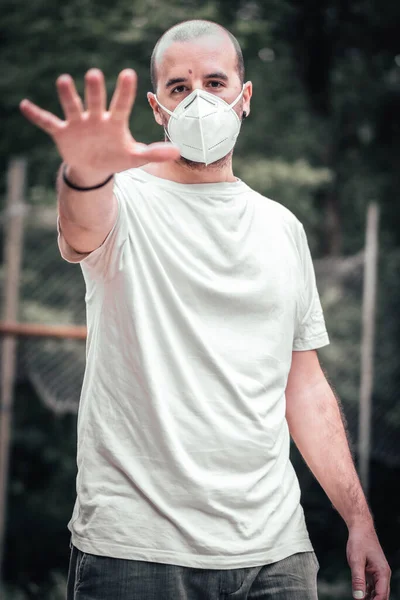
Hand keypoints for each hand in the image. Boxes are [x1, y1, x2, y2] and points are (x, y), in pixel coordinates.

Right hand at [19, 68, 179, 183]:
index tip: (128, 73)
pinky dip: (37, 116)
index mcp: (114, 122)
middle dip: (95, 90)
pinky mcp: (62, 132)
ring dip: (68, 95)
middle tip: (95, 74)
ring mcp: (78, 123)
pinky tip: (25, 106)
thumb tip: (179, 151)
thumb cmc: (116, 157)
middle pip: (96, 101)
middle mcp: (96, 118)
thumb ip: (154, 152)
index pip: (121, 104)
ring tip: (64, 80)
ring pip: (73, 106)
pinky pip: (48, 122)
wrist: (94, 168)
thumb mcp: (135, 158)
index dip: (124, 91)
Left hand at [347, 523, 390, 598]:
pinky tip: (360, 596)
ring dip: (369, 599)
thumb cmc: (359, 541)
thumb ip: (358, 579)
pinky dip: (367, 593)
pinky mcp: (372, 571)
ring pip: (376, 592)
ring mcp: (378, 573)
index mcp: (382, 573)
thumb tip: (358, 598)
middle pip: (381, 595)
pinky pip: (372, 586)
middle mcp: (383, 575)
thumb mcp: (356, 560)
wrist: (360, 528)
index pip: (382, 595)